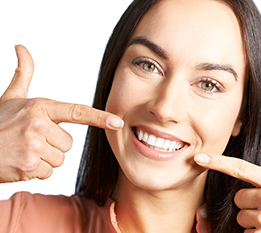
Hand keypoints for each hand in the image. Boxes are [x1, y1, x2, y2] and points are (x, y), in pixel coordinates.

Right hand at [0, 45, 123, 182]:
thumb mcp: (11, 97)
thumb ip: (23, 74)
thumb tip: (21, 47)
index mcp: (40, 107)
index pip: (77, 112)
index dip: (99, 117)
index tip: (117, 122)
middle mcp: (38, 125)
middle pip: (68, 144)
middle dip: (53, 146)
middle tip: (31, 141)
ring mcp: (33, 146)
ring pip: (59, 159)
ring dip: (45, 159)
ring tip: (25, 151)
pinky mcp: (29, 166)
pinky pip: (48, 172)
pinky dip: (36, 171)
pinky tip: (21, 163)